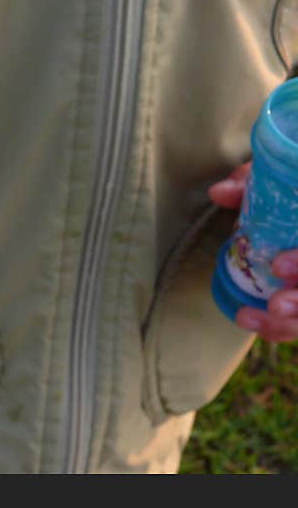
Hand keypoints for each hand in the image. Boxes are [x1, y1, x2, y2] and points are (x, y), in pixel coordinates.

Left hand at [209, 162, 297, 340]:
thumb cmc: (285, 188)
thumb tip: (218, 193)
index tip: (277, 266)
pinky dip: (281, 329)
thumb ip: (248, 181)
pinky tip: (256, 326)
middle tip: (274, 305)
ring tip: (247, 318)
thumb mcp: (271, 179)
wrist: (289, 198)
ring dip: (289, 324)